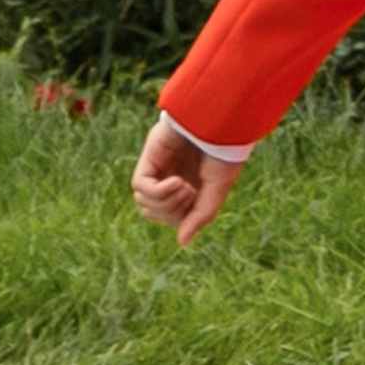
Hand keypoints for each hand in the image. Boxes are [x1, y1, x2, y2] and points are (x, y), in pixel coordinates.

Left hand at [132, 116, 244, 248]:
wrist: (221, 122)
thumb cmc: (224, 153)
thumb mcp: (216, 191)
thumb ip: (199, 216)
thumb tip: (181, 242)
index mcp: (183, 187)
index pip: (167, 217)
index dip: (179, 217)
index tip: (197, 200)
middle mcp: (166, 178)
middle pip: (152, 212)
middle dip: (171, 211)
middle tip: (190, 192)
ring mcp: (156, 167)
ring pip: (142, 202)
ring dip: (165, 201)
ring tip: (184, 185)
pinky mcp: (149, 157)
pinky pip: (140, 186)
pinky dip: (158, 191)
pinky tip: (176, 181)